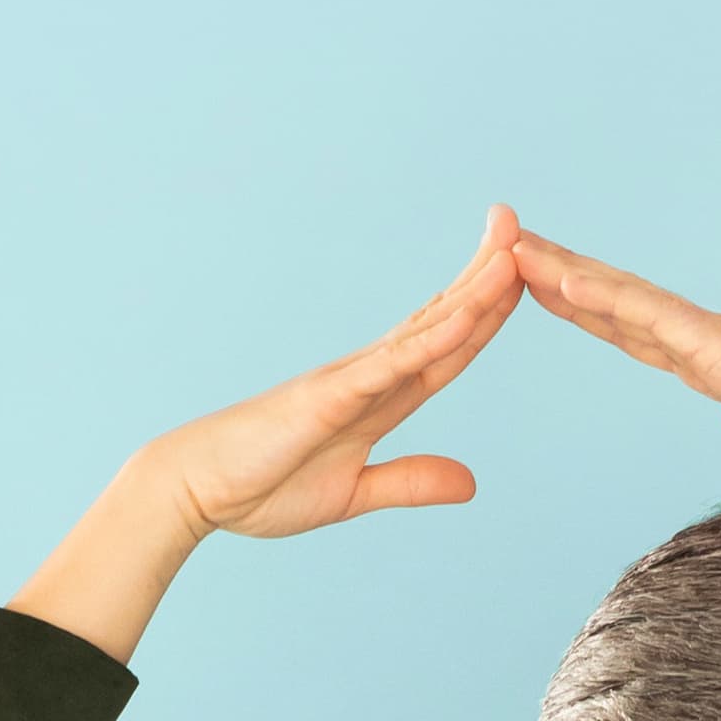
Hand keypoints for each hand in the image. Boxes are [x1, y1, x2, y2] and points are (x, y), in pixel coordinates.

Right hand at [14, 222, 524, 659]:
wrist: (198, 490)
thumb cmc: (262, 486)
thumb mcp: (356, 492)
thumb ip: (411, 481)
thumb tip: (471, 481)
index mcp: (378, 398)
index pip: (445, 349)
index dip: (484, 314)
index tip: (521, 278)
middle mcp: (368, 376)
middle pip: (441, 319)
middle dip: (485, 276)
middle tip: (522, 227)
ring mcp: (349, 380)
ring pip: (423, 330)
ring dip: (469, 291)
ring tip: (511, 249)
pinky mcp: (326, 397)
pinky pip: (387, 367)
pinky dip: (427, 343)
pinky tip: (464, 319)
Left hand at [508, 224, 720, 505]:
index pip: (644, 336)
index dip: (595, 314)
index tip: (545, 292)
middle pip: (624, 308)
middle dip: (563, 281)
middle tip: (506, 249)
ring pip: (629, 303)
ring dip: (568, 278)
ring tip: (511, 250)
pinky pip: (655, 321)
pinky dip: (606, 300)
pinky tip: (562, 282)